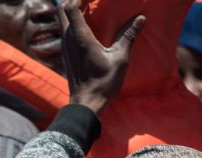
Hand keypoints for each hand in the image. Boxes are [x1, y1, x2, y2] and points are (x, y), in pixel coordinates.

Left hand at [59, 0, 144, 115]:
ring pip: (62, 21)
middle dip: (73, 2)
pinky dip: (72, 24)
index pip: (71, 8)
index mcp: (80, 38)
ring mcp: (65, 48)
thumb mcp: (119, 58)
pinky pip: (65, 33)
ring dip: (72, 12)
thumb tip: (140, 18)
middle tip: (89, 1)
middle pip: (61, 11)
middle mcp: (68, 40)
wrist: (86, 104)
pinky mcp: (66, 55)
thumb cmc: (103, 82)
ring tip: (89, 10)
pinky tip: (87, 28)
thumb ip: (128, 36)